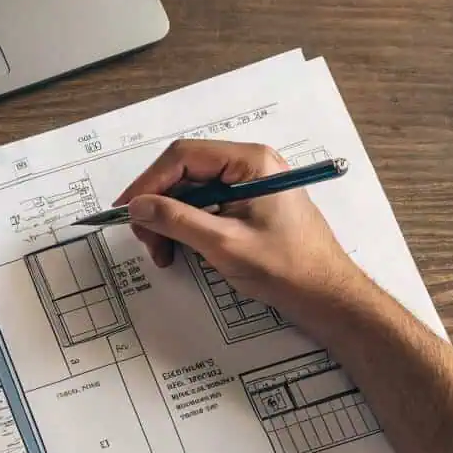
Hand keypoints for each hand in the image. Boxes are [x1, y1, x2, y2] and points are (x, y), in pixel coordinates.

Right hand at [115, 140, 365, 312]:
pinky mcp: (246, 206)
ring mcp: (248, 186)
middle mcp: (249, 166)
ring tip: (163, 253)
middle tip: (145, 239)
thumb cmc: (286, 267)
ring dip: (169, 221)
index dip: (148, 182)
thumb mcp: (223, 243)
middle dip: (158, 207)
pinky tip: (180, 251)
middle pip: (183, 174)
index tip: (126, 210)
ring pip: (189, 193)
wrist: (326, 295)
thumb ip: (176, 220)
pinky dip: (185, 228)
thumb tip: (137, 206)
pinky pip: (204, 208)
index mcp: (250, 162)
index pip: (183, 157)